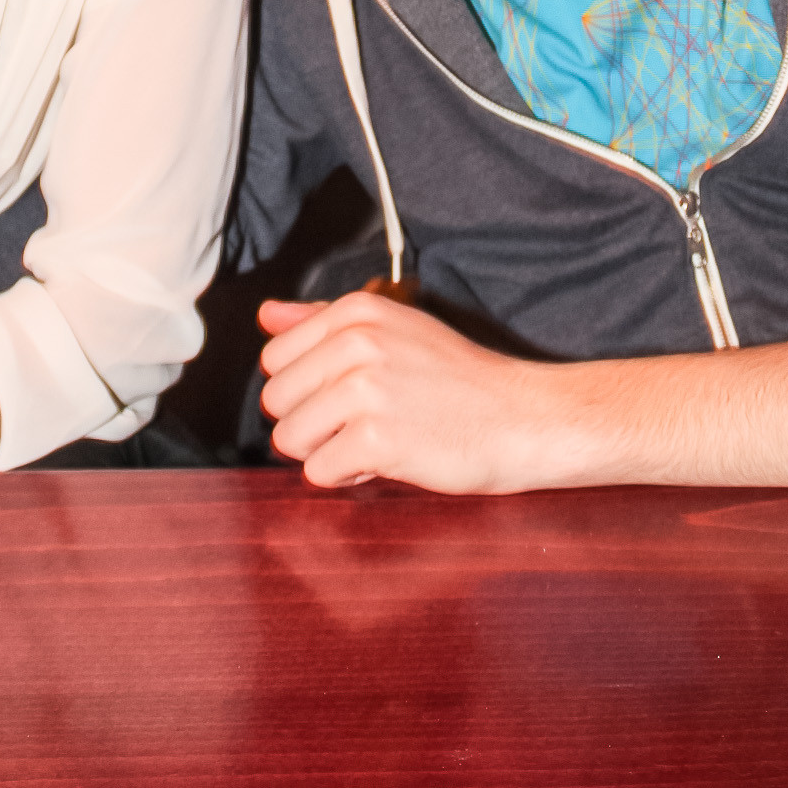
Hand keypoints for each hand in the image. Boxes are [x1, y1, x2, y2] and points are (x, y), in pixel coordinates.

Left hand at [258, 292, 582, 495]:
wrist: (520, 417)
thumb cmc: (459, 379)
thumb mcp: (393, 330)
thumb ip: (322, 321)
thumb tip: (267, 315)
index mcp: (357, 312)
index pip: (275, 358)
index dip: (306, 387)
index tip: (345, 393)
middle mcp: (356, 343)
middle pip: (276, 400)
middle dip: (312, 422)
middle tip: (363, 420)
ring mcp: (365, 391)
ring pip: (290, 438)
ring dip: (327, 451)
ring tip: (375, 439)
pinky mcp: (375, 439)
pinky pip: (318, 472)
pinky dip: (347, 475)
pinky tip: (386, 459)